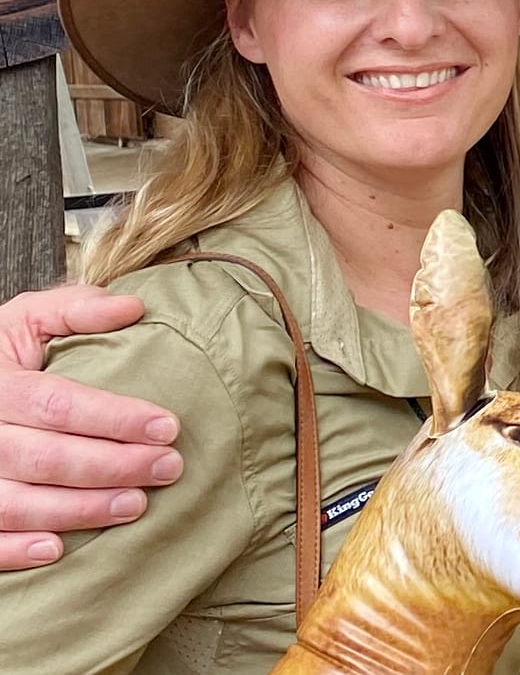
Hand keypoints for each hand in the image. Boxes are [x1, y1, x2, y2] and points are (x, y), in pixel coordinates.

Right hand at [0, 286, 178, 568]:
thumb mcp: (26, 319)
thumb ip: (75, 310)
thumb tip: (134, 307)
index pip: (58, 404)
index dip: (115, 418)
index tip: (169, 427)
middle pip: (46, 457)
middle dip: (113, 467)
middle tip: (169, 468)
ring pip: (16, 502)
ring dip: (79, 509)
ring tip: (135, 506)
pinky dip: (14, 549)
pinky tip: (58, 549)